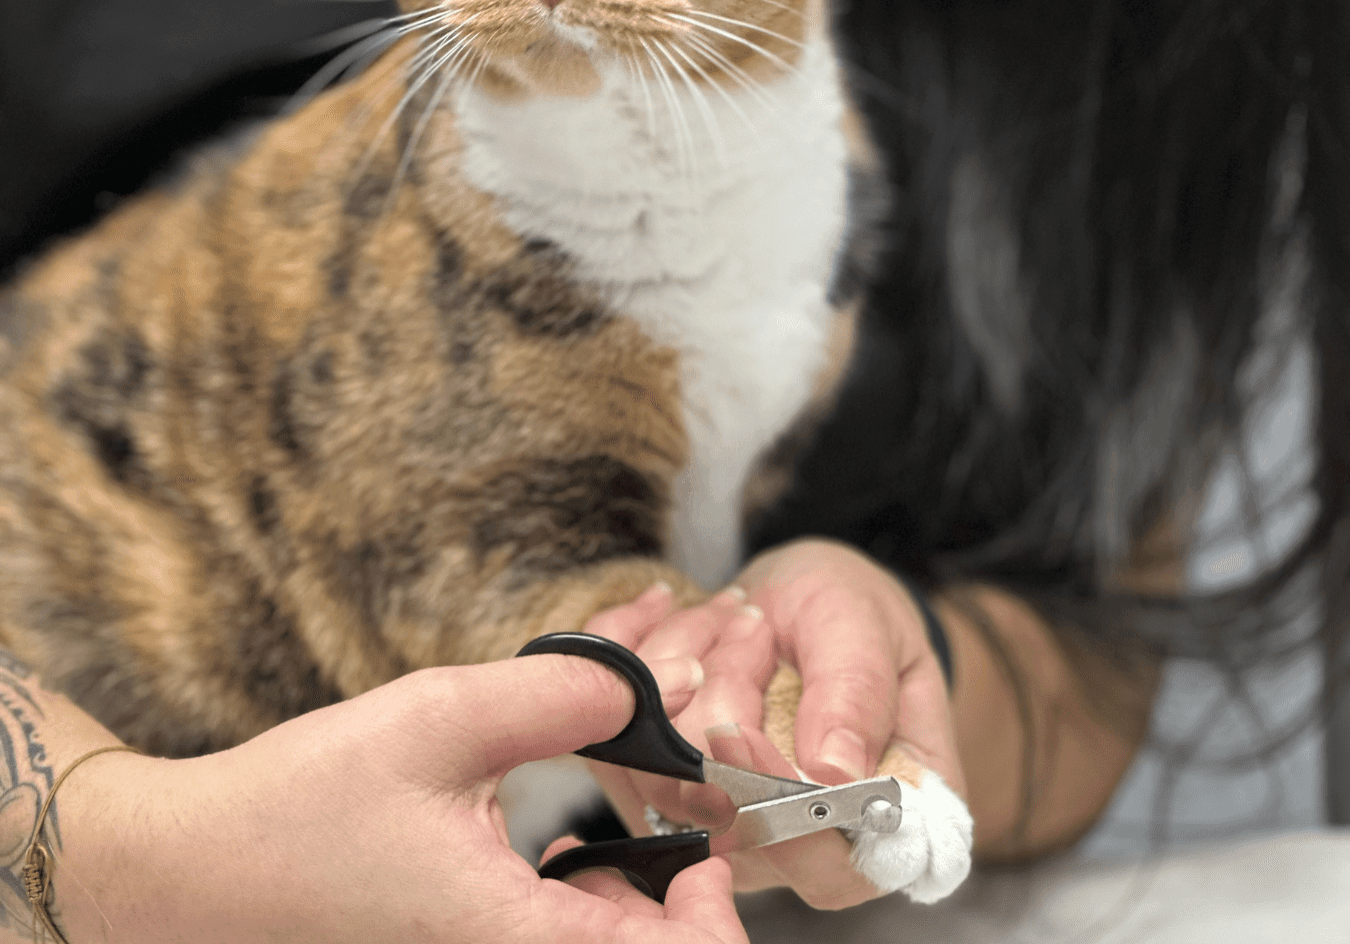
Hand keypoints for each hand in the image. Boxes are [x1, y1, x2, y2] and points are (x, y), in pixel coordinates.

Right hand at [53, 641, 749, 943]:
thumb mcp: (437, 722)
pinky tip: (564, 829)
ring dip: (630, 870)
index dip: (716, 916)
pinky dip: (581, 876)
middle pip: (637, 942)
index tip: (712, 848)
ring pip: (596, 932)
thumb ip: (553, 697)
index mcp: (510, 939)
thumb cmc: (298, 809)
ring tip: (617, 783)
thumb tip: (644, 686)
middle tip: (673, 788)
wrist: (191, 871)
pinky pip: (549, 925)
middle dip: (675, 872)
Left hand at [592, 541, 965, 908]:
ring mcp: (706, 821)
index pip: (816, 862)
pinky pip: (610, 728)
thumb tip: (836, 771)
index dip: (770, 805)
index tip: (739, 729)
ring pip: (654, 763)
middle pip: (715, 808)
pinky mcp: (647, 783)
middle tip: (754, 619)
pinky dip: (630, 651)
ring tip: (726, 608)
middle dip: (723, 691)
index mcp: (862, 825)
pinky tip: (667, 607)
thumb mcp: (872, 634)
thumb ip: (856, 696)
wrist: (802, 601)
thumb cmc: (853, 618)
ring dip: (681, 661)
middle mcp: (780, 843)